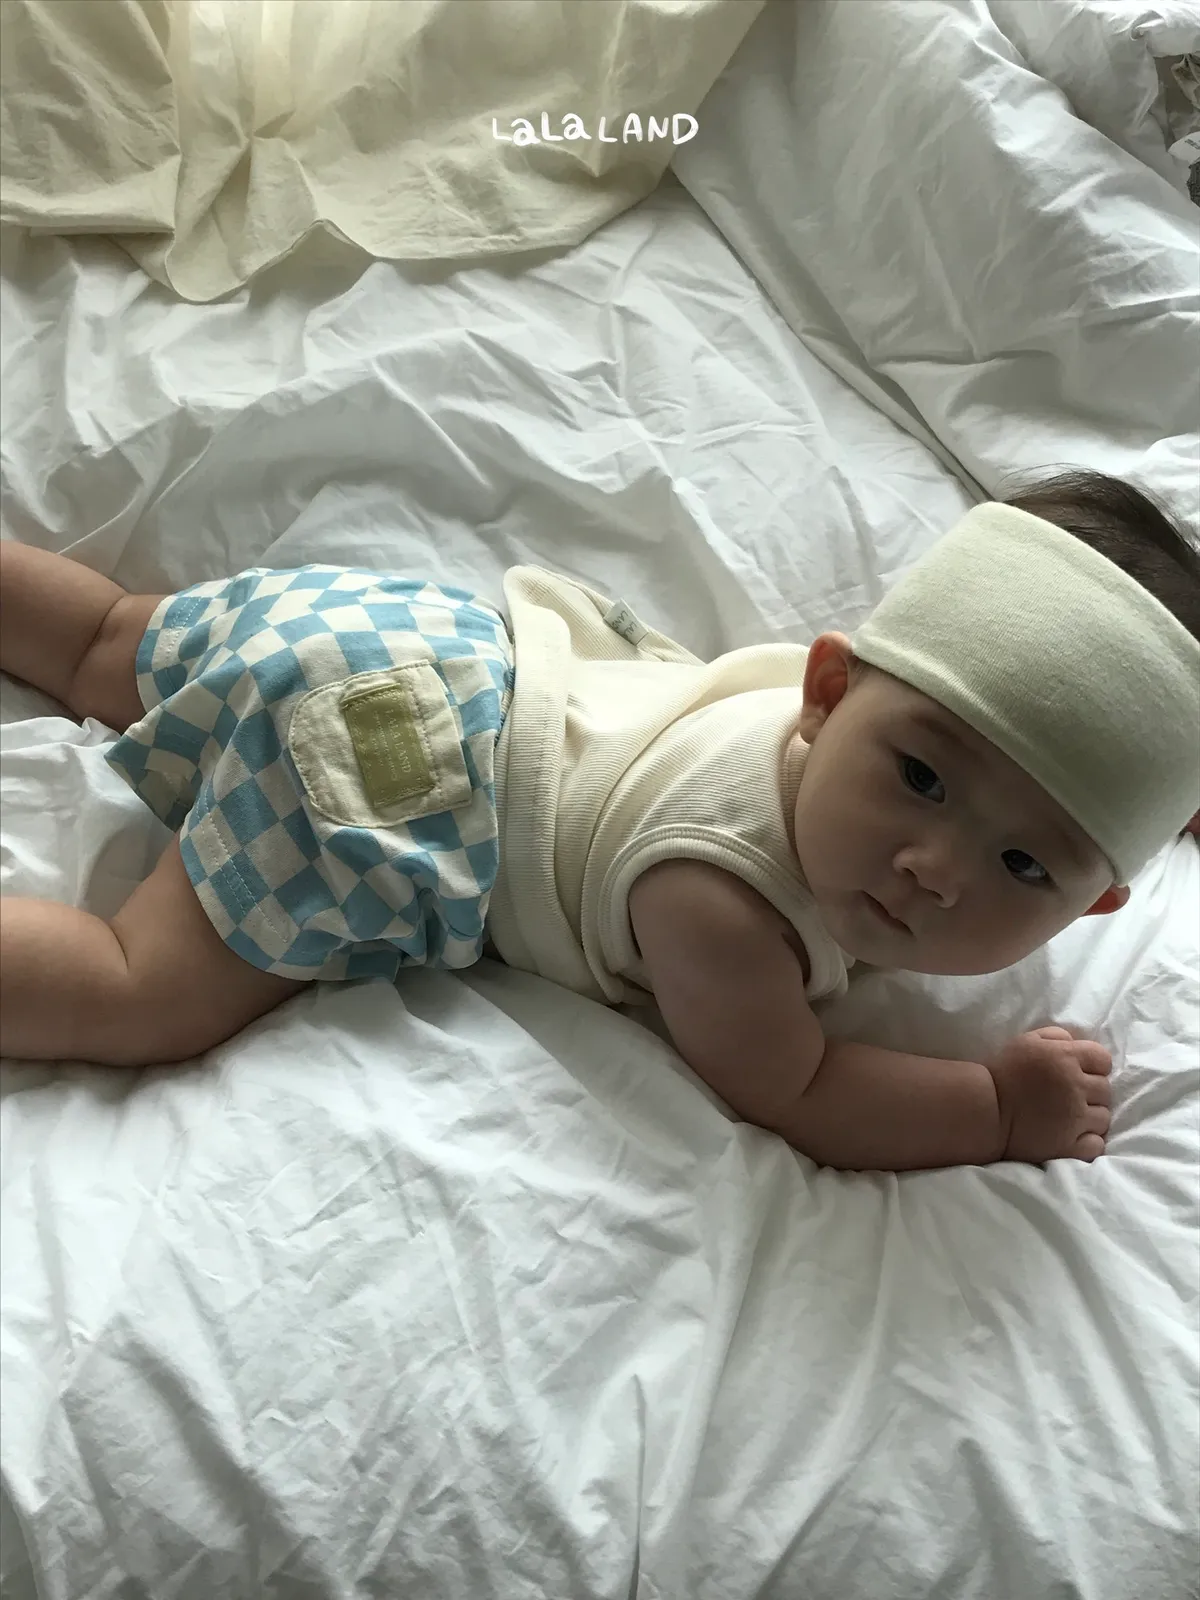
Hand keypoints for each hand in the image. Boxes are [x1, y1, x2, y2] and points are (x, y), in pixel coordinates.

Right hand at [987, 1026, 1111, 1162]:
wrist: (982, 1111)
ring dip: (1091, 1117)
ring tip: (1070, 1118)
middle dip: (1091, 1092)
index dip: (1094, 1066)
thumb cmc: (1002, 1073)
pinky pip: (1096, 1144)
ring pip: (1103, 1118)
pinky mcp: (1068, 1146)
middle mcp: (1075, 1087)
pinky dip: (1088, 1141)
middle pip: (1105, 1090)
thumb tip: (1076, 1042)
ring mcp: (1074, 1119)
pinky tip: (1073, 1136)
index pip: (1103, 1059)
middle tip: (1070, 1096)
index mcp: (1065, 1058)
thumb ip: (1056, 1036)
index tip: (1080, 1072)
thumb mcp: (1025, 1041)